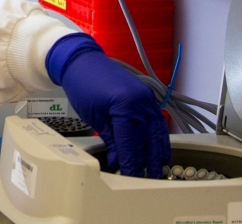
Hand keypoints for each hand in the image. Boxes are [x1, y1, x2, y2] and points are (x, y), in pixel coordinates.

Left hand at [46, 33, 169, 177]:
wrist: (82, 61)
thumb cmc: (83, 86)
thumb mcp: (94, 117)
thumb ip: (111, 141)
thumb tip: (118, 162)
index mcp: (125, 106)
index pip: (130, 143)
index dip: (130, 163)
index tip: (130, 177)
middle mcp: (141, 102)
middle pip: (146, 140)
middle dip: (145, 162)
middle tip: (143, 179)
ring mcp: (147, 98)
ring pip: (158, 132)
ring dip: (157, 153)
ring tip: (155, 171)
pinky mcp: (147, 96)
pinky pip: (157, 121)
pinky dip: (159, 137)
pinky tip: (159, 150)